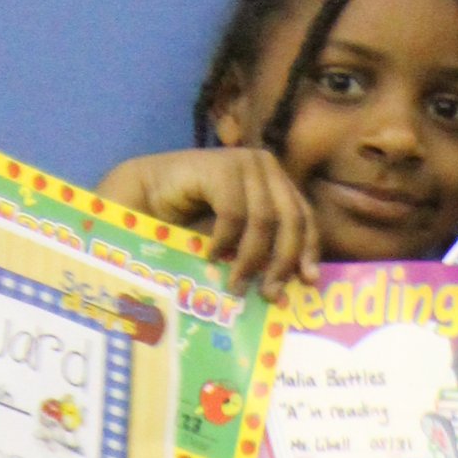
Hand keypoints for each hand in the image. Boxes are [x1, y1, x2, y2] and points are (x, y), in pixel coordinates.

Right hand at [97, 148, 314, 292]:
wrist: (149, 199)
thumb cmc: (194, 224)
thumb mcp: (239, 241)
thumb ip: (264, 254)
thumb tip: (285, 289)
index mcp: (277, 182)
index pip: (305, 218)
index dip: (308, 250)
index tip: (306, 282)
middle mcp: (266, 167)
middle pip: (290, 220)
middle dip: (281, 262)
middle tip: (268, 294)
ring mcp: (244, 163)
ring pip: (263, 221)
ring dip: (249, 259)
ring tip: (235, 285)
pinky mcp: (220, 165)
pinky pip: (234, 213)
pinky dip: (224, 240)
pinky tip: (211, 255)